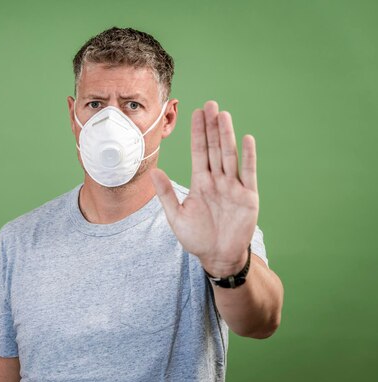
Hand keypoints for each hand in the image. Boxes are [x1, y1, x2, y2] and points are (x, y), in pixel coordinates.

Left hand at [150, 100, 258, 275]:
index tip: (196, 113)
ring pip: (229, 156)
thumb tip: (154, 171)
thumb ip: (166, 194)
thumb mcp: (176, 216)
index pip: (198, 152)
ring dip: (226, 136)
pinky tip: (246, 139)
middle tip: (210, 104)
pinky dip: (248, 157)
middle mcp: (217, 180)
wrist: (218, 257)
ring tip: (223, 115)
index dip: (197, 133)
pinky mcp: (248, 197)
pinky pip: (248, 173)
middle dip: (212, 127)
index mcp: (200, 182)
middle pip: (214, 148)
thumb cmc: (197, 237)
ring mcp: (233, 187)